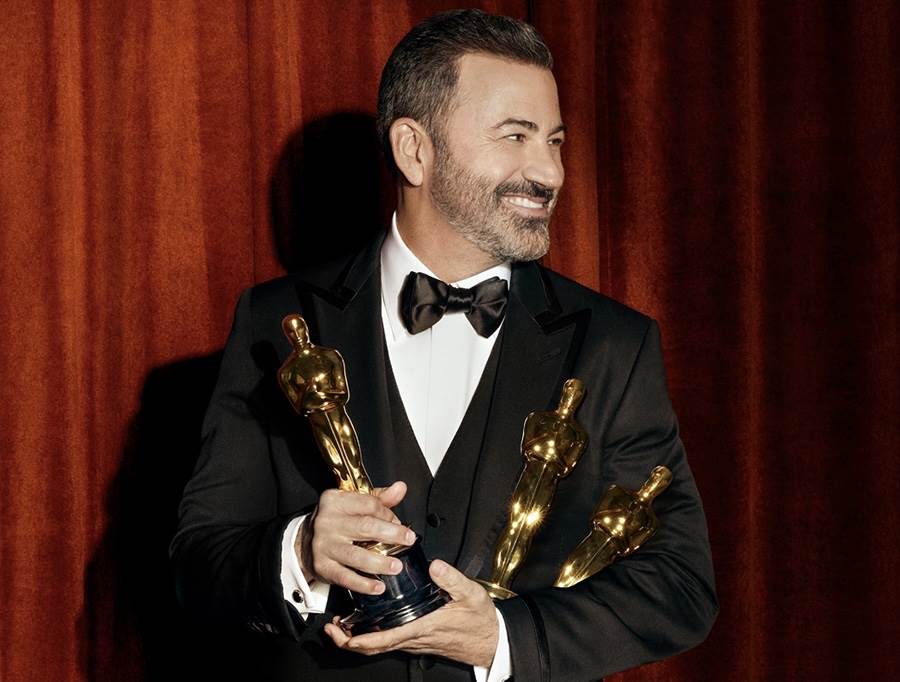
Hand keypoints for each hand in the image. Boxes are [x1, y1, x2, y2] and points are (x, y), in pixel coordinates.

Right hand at [296, 481, 415, 594]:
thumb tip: (400, 488)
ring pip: (355, 555)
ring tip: (396, 566)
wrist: (304, 541)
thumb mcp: (353, 503)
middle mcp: (327, 521)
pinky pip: (345, 577)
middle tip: (409, 540)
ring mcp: (324, 545)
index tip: (400, 524)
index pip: (368, 505)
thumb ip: (379, 498)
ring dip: (379, 562)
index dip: (388, 514)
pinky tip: (378, 586)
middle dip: (391, 534)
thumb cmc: (336, 520)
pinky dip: (363, 584)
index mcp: (336, 501)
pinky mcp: (323, 566)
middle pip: (364, 527)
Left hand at [324, 559, 498, 667]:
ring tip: (344, 623)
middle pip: (374, 647)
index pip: (382, 639)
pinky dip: (374, 634)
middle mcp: (413, 638)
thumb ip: (451, 578)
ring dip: (359, 638)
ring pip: (380, 645)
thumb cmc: (480, 620)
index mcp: (421, 627)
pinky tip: (371, 619)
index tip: (340, 630)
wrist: (491, 640)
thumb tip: (434, 565)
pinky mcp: (418, 638)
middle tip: (332, 628)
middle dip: (348, 641)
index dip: (357, 639)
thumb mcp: (470, 594)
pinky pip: (390, 640)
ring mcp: (414, 641)